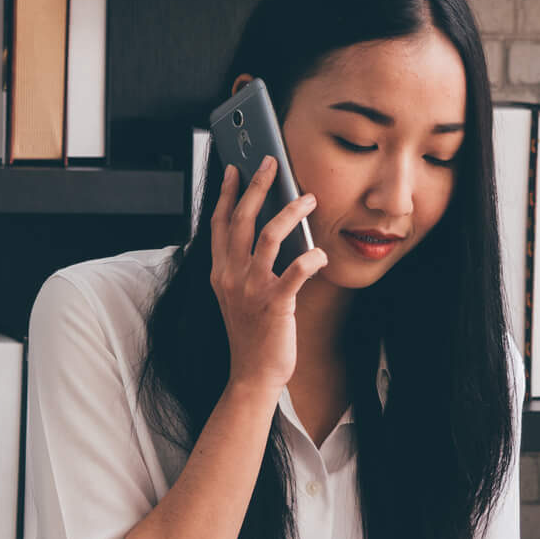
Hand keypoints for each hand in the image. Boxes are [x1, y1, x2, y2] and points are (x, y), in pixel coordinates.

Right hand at [208, 158, 328, 396]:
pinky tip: (321, 253)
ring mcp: (251, 290)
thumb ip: (244, 266)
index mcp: (220, 273)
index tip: (234, 168)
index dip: (226, 193)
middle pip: (241, 220)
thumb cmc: (251, 335)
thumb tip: (267, 232)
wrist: (253, 375)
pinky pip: (296, 271)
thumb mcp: (237, 296)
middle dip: (256, 186)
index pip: (219, 224)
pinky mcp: (275, 304)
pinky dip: (311, 258)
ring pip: (267, 236)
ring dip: (289, 212)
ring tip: (307, 198)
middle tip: (271, 163)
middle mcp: (231, 277)